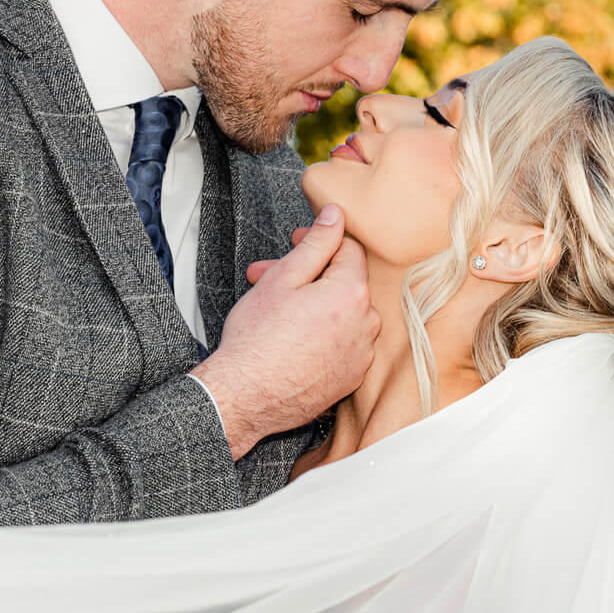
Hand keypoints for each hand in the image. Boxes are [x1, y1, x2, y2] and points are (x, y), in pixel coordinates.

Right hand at [192, 204, 379, 459]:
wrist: (246, 397)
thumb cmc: (257, 339)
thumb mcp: (282, 278)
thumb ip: (316, 243)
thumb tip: (336, 216)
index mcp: (352, 294)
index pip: (349, 250)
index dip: (319, 240)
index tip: (296, 241)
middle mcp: (367, 325)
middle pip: (344, 283)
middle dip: (308, 274)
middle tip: (268, 275)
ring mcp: (361, 356)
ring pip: (343, 314)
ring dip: (313, 305)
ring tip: (275, 310)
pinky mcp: (351, 379)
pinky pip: (344, 343)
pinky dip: (322, 334)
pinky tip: (291, 337)